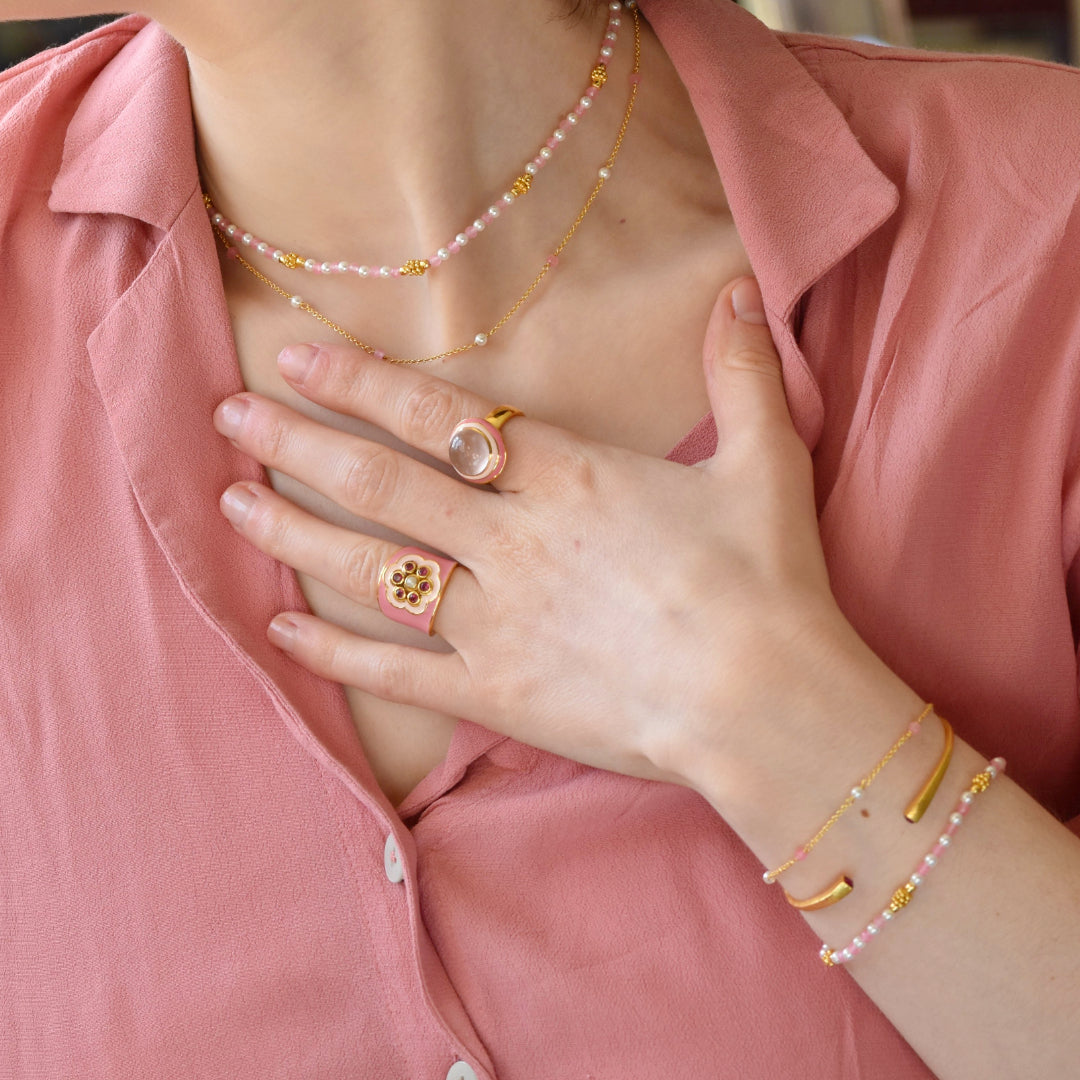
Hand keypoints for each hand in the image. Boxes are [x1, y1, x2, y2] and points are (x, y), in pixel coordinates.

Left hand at [212, 276, 856, 795]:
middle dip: (299, 444)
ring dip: (295, 533)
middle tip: (230, 416)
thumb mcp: (766, 466)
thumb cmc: (770, 584)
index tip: (299, 360)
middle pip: (383, 483)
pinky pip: (396, 672)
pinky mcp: (496, 694)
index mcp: (568, 479)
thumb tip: (741, 290)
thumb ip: (741, 375)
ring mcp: (496, 622)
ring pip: (373, 569)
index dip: (363, 385)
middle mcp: (513, 541)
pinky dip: (333, 652)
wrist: (768, 703)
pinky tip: (280, 630)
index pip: (440, 419)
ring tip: (230, 503)